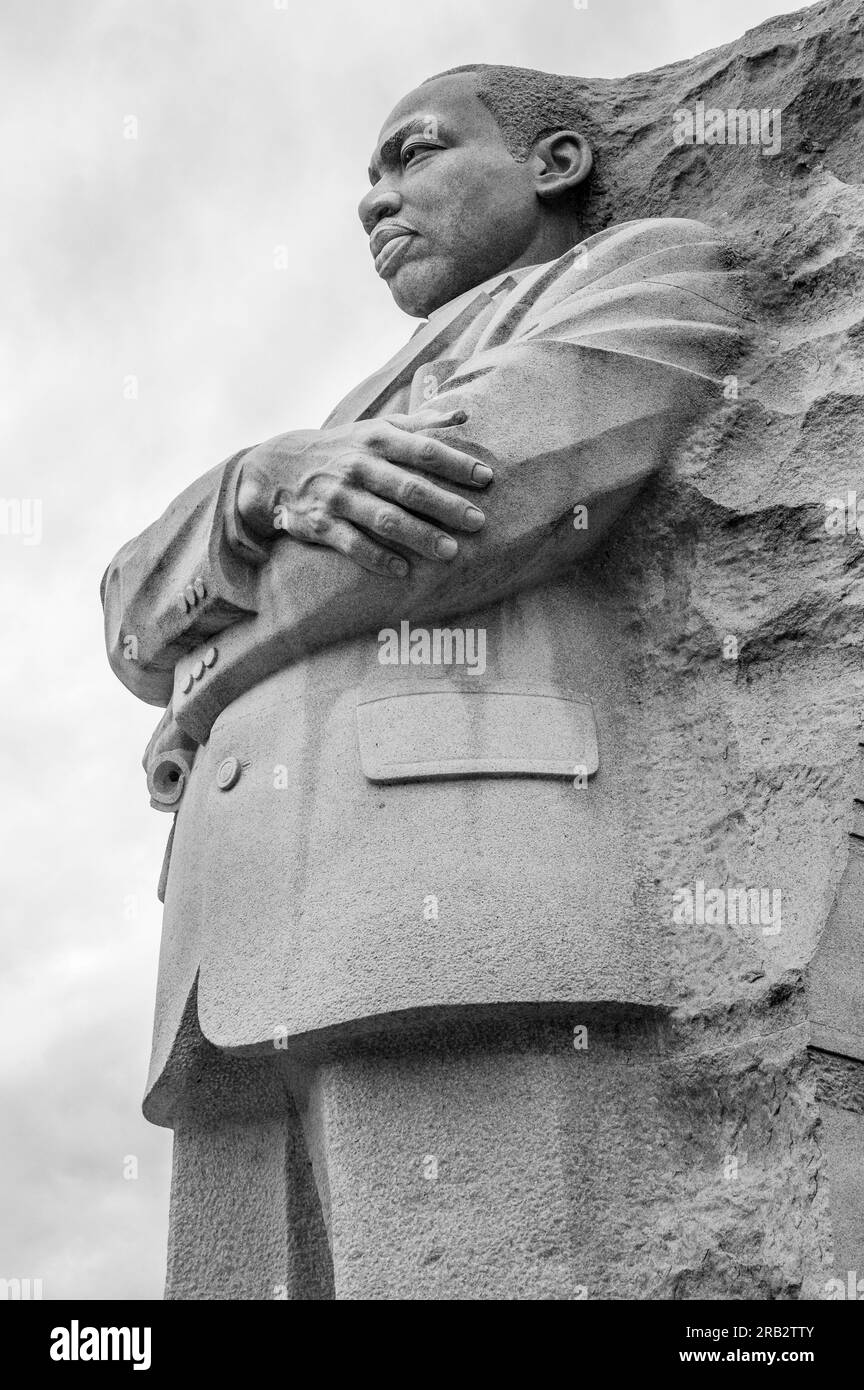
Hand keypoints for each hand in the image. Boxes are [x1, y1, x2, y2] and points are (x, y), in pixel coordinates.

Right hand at [235, 409, 492, 577]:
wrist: (279, 468)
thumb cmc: (343, 448)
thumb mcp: (377, 429)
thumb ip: (421, 424)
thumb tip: (464, 415)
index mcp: (377, 440)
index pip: (424, 451)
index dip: (457, 464)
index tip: (487, 478)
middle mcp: (359, 466)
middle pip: (410, 488)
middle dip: (446, 506)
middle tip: (479, 522)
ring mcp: (340, 497)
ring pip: (385, 518)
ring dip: (420, 535)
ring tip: (451, 552)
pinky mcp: (322, 524)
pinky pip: (353, 544)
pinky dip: (378, 558)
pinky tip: (404, 571)